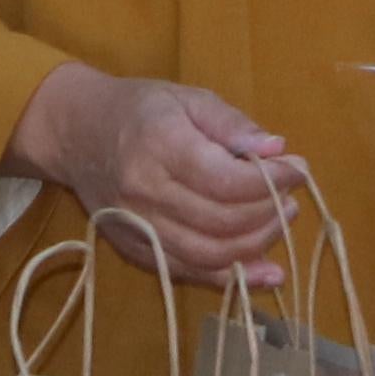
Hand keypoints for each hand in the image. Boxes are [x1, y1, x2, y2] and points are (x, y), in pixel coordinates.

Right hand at [7, 63, 292, 284]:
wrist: (76, 133)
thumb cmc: (139, 109)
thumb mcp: (188, 98)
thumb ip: (232, 125)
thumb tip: (277, 149)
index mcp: (160, 146)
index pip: (226, 180)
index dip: (271, 181)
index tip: (298, 169)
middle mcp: (145, 192)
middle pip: (221, 222)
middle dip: (268, 214)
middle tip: (291, 199)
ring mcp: (137, 227)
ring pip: (207, 254)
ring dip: (255, 246)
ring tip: (280, 222)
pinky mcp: (134, 250)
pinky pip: (188, 272)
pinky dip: (229, 277)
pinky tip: (264, 272)